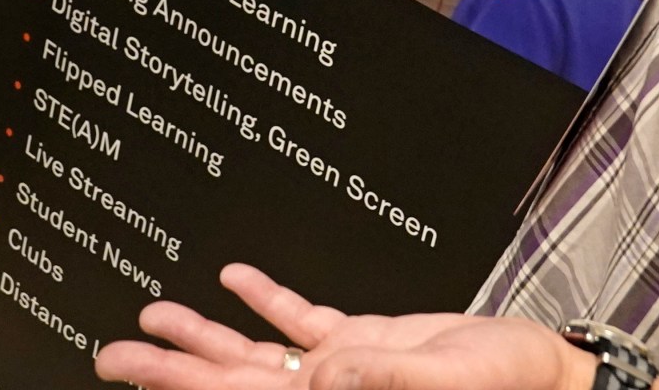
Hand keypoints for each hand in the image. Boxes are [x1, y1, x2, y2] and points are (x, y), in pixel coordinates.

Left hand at [95, 264, 603, 389]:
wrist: (548, 374)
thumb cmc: (510, 388)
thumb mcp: (446, 376)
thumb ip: (384, 371)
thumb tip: (322, 373)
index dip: (185, 389)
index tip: (133, 376)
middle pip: (229, 382)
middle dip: (167, 367)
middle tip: (110, 354)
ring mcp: (343, 370)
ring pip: (255, 356)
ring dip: (204, 335)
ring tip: (152, 315)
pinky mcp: (368, 344)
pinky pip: (304, 323)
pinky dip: (267, 299)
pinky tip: (236, 279)